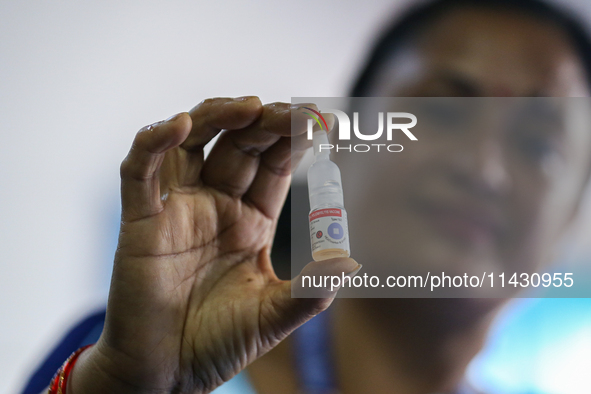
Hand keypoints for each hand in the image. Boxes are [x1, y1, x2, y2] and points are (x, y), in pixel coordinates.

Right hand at [69, 97, 358, 393]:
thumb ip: (311, 290)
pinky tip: (179, 126)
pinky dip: (154, 143)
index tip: (323, 122)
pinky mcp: (140, 220)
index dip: (296, 141)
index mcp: (250, 220)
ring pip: (192, 143)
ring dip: (218, 116)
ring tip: (251, 107)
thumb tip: (350, 262)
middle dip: (267, 122)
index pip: (275, 164)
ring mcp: (177, 208)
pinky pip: (141, 171)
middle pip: (240, 143)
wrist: (168, 374)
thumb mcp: (274, 315)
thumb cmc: (218, 343)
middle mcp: (216, 205)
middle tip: (295, 112)